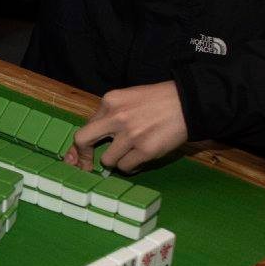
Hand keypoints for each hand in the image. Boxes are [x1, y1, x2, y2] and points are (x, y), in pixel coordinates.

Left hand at [65, 81, 187, 171]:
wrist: (189, 103)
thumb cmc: (160, 100)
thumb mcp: (130, 98)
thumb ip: (111, 114)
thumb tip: (96, 136)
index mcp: (110, 101)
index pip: (86, 125)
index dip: (80, 143)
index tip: (75, 156)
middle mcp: (116, 117)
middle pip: (83, 141)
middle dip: (82, 156)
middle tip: (87, 166)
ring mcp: (130, 135)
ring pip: (107, 160)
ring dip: (116, 161)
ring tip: (130, 155)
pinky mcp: (145, 150)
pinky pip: (127, 167)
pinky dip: (131, 167)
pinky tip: (140, 160)